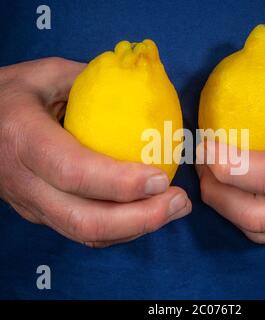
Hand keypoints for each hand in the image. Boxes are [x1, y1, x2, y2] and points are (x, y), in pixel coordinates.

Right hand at [0, 58, 190, 246]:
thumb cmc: (10, 95)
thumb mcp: (45, 75)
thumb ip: (90, 80)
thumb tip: (139, 89)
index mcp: (24, 139)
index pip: (74, 171)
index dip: (119, 182)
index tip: (161, 179)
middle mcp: (25, 182)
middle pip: (84, 220)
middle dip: (140, 219)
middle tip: (179, 202)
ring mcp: (31, 204)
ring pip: (86, 234)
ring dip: (137, 228)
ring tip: (175, 209)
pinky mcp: (41, 214)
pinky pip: (85, 232)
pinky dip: (123, 229)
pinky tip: (150, 213)